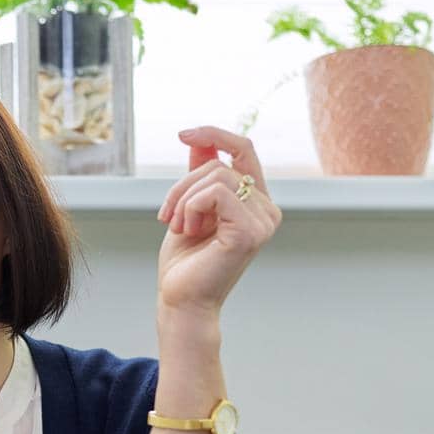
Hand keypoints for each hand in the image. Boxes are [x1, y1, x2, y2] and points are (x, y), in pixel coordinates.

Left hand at [155, 127, 282, 322]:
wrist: (181, 300)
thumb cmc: (185, 262)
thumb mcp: (188, 209)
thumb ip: (198, 177)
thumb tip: (198, 140)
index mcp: (255, 202)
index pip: (244, 151)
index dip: (215, 135)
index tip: (183, 134)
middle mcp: (267, 209)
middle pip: (220, 164)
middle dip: (182, 185)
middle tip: (167, 216)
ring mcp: (263, 221)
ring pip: (216, 175)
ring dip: (183, 199)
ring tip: (178, 227)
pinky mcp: (251, 232)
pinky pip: (216, 193)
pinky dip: (191, 207)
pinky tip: (187, 230)